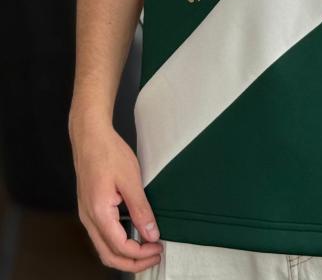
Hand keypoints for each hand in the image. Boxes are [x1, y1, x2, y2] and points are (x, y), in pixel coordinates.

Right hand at [69, 117, 163, 273]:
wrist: (90, 136)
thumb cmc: (108, 152)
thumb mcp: (131, 180)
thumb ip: (141, 210)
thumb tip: (151, 234)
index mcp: (99, 212)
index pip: (120, 247)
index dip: (141, 253)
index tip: (158, 248)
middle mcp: (88, 218)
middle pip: (108, 255)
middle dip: (133, 262)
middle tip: (154, 256)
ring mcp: (86, 214)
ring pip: (103, 248)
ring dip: (125, 255)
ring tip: (146, 249)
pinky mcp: (89, 208)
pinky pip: (101, 235)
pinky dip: (117, 243)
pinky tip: (132, 235)